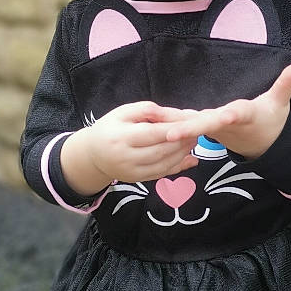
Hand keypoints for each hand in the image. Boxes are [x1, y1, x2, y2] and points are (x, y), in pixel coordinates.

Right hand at [61, 102, 198, 194]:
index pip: (153, 133)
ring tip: (194, 140)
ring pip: (164, 164)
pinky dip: (178, 166)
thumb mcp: (123, 112)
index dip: (175, 128)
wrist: (92, 155)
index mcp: (121, 137)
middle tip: (198, 131)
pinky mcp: (137, 180)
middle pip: (161, 150)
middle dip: (183, 141)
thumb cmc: (110, 127)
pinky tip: (190, 157)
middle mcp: (125, 157)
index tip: (192, 120)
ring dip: (183, 153)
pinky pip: (162, 174)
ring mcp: (131, 172)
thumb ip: (148, 110)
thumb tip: (176, 115)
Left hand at [163, 63, 290, 160]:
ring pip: (190, 127)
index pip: (232, 116)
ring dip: (171, 127)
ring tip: (151, 127)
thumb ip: (287, 83)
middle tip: (168, 135)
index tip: (220, 118)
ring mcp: (212, 129)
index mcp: (242, 116)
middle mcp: (224, 124)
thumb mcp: (281, 102)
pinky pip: (185, 126)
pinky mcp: (203, 128)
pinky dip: (170, 124)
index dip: (223, 118)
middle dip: (187, 130)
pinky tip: (151, 124)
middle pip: (205, 126)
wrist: (262, 144)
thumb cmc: (271, 120)